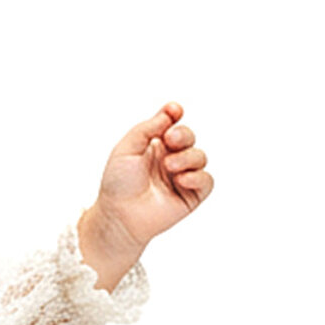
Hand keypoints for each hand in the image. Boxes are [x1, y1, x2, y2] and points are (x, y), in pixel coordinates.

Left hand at [80, 102, 213, 276]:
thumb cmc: (118, 183)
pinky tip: (181, 179)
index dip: (175, 114)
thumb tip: (170, 111)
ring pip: (200, 157)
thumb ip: (148, 127)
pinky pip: (206, 181)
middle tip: (170, 139)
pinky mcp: (190, 196)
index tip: (174, 110)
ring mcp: (181, 177)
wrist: (119, 214)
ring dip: (188, 157)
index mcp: (154, 146)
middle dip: (183, 134)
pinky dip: (197, 177)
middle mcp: (170, 159)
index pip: (171, 124)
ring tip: (170, 166)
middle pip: (189, 137)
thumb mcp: (127, 148)